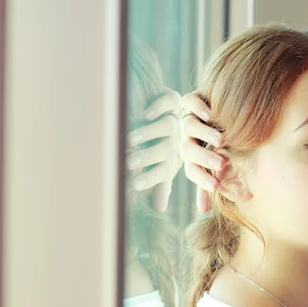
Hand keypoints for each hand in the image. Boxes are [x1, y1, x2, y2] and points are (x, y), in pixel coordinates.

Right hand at [127, 89, 182, 211]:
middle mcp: (178, 137)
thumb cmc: (163, 140)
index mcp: (175, 156)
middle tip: (129, 163)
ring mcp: (176, 117)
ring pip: (167, 126)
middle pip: (167, 149)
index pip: (165, 169)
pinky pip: (169, 101)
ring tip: (131, 140)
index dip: (151, 178)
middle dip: (147, 157)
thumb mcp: (166, 162)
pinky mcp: (173, 97)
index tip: (134, 185)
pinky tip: (146, 114)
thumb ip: (163, 184)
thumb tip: (160, 209)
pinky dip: (158, 107)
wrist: (170, 106)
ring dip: (148, 133)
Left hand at [179, 92, 226, 212]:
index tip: (216, 186)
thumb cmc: (222, 145)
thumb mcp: (217, 165)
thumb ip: (209, 183)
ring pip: (189, 126)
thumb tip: (203, 212)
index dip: (201, 179)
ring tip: (221, 140)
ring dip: (204, 134)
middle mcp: (188, 138)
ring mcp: (189, 118)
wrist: (222, 110)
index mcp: (193, 156)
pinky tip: (211, 114)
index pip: (191, 170)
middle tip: (221, 162)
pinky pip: (189, 101)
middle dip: (204, 158)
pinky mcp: (192, 99)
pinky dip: (198, 107)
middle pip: (188, 150)